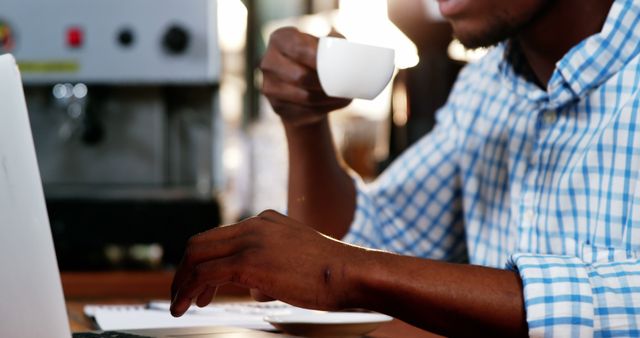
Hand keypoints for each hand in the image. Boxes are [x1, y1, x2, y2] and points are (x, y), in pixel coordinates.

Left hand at [170, 210, 365, 316]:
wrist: (349, 272)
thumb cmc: (331, 272)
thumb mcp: (296, 257)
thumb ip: (271, 263)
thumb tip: (254, 286)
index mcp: (265, 221)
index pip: (220, 236)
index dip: (203, 259)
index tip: (199, 282)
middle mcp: (254, 225)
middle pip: (201, 242)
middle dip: (185, 269)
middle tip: (181, 293)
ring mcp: (250, 240)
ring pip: (197, 255)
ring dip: (182, 281)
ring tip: (180, 303)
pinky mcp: (248, 261)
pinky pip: (204, 273)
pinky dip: (188, 290)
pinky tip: (186, 306)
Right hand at [260, 27, 351, 126]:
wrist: (302, 83)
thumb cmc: (316, 58)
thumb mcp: (323, 44)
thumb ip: (334, 42)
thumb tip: (345, 51)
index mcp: (279, 39)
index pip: (298, 48)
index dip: (318, 58)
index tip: (336, 65)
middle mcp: (268, 62)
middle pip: (299, 76)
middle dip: (324, 82)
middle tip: (344, 84)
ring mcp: (269, 87)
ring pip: (304, 97)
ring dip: (327, 98)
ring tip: (346, 95)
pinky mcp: (277, 107)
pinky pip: (304, 111)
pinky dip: (324, 109)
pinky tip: (335, 103)